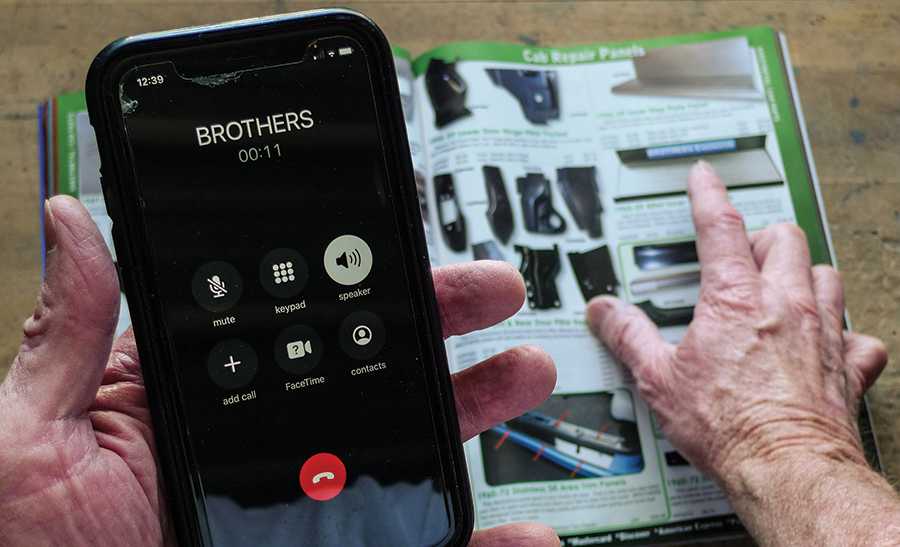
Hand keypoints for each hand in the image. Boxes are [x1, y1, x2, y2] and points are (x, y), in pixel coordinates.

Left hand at [0, 196, 557, 546]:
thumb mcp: (33, 436)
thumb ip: (69, 337)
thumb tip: (78, 223)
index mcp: (192, 398)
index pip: (289, 319)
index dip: (353, 280)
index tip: (404, 249)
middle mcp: (257, 443)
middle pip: (366, 372)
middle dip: (438, 327)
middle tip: (496, 291)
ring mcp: (299, 507)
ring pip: (402, 454)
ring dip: (472, 413)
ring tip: (524, 374)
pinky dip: (478, 544)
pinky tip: (523, 533)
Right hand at [586, 161, 886, 487]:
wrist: (786, 469)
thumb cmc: (729, 427)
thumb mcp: (659, 379)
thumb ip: (628, 336)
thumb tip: (605, 312)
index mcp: (735, 300)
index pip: (721, 227)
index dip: (708, 195)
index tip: (705, 177)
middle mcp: (785, 305)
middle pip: (784, 239)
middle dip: (763, 236)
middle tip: (744, 251)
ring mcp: (822, 333)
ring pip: (827, 275)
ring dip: (806, 273)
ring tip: (785, 286)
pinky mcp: (846, 367)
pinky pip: (858, 337)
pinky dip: (845, 334)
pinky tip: (830, 343)